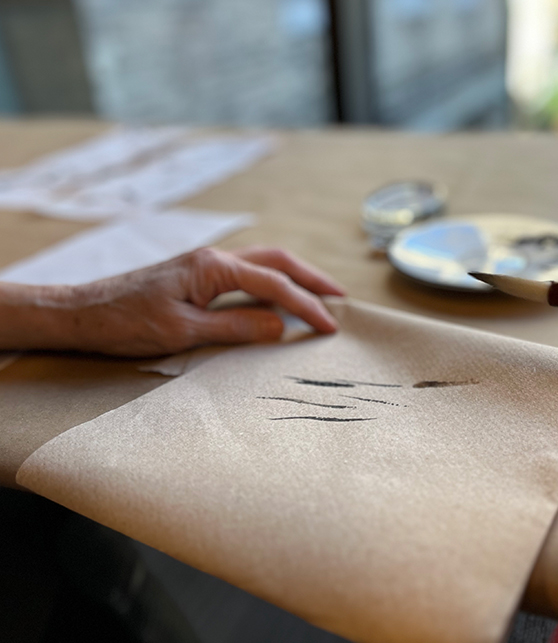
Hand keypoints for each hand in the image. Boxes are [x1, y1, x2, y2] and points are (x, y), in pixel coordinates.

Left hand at [0, 246, 344, 356]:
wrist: (81, 313)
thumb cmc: (124, 323)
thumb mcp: (182, 333)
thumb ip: (235, 328)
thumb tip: (280, 327)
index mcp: (211, 267)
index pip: (273, 284)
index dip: (306, 305)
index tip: (331, 326)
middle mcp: (213, 259)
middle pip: (277, 260)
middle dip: (312, 277)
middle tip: (341, 298)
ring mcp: (205, 266)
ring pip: (263, 263)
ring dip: (294, 278)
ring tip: (320, 297)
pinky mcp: (197, 277)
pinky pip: (246, 276)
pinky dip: (272, 285)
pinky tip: (279, 301)